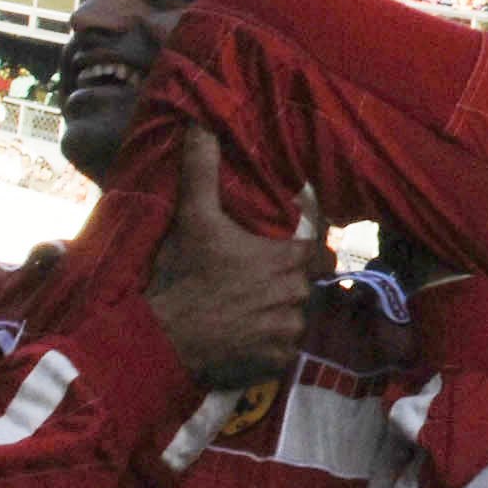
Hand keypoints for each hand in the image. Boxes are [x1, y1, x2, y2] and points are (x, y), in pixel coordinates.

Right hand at [146, 129, 329, 387]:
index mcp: (289, 262)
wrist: (167, 340)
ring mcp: (289, 334)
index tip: (290, 252)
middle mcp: (299, 298)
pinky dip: (267, 347)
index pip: (321, 252)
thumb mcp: (194, 218)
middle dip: (287, 284)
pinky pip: (281, 352)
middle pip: (307, 287)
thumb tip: (201, 123)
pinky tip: (242, 339)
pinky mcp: (277, 365)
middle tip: (256, 282)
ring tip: (247, 311)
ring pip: (296, 320)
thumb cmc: (187, 276)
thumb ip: (203, 170)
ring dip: (278, 316)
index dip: (309, 252)